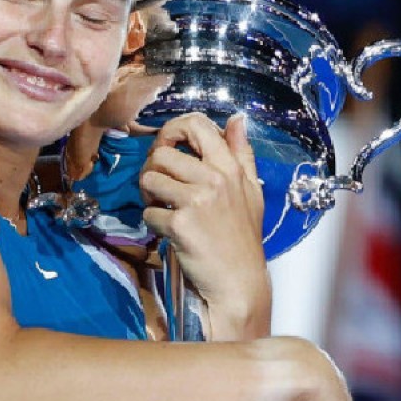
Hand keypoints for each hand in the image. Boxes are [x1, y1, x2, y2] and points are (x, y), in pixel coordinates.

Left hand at [140, 112, 268, 338]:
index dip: (172, 129)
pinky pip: (148, 212)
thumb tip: (237, 118)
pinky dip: (153, 224)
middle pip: (162, 153)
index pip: (197, 125)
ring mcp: (197, 200)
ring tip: (163, 208)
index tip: (168, 146)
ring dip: (149, 195)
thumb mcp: (252, 191)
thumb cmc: (243, 238)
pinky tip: (169, 233)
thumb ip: (242, 153)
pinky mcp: (180, 224)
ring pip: (149, 178)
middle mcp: (215, 178)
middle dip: (153, 169)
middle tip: (159, 188)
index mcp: (230, 167)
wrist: (239, 282)